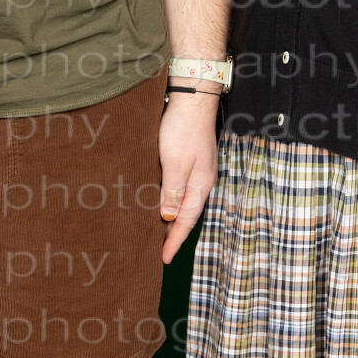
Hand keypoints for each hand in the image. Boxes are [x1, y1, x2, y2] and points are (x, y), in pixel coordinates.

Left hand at [157, 90, 219, 263]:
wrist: (192, 99)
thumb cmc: (183, 130)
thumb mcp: (174, 164)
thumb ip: (172, 192)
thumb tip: (169, 218)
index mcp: (200, 185)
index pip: (186, 221)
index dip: (174, 241)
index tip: (163, 259)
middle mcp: (201, 180)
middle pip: (187, 213)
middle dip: (173, 232)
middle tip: (157, 249)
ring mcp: (197, 169)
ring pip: (183, 200)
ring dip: (171, 215)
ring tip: (156, 229)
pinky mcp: (190, 158)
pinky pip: (180, 186)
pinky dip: (170, 198)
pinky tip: (160, 199)